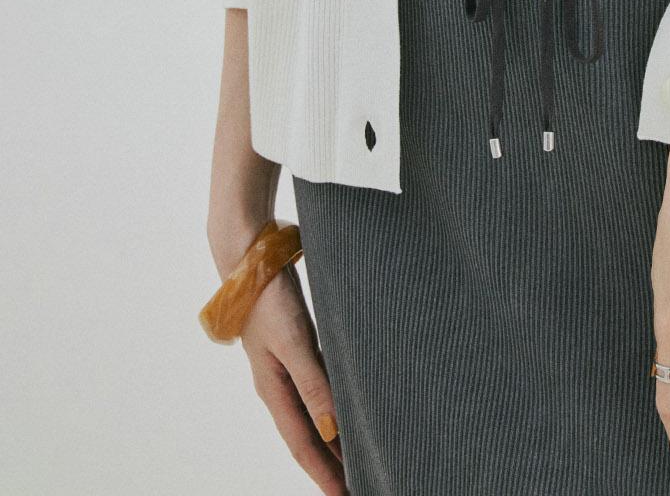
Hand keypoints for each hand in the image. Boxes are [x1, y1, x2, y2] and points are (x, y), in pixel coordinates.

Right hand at [213, 222, 346, 495]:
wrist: (251, 256)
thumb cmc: (270, 298)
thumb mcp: (294, 340)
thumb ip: (313, 382)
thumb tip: (332, 428)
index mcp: (274, 391)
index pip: (303, 445)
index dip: (324, 474)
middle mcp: (277, 386)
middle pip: (307, 437)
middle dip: (330, 465)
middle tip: (358, 485)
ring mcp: (283, 368)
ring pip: (312, 416)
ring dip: (332, 439)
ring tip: (357, 457)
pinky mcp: (293, 349)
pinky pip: (315, 390)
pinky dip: (330, 408)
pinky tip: (346, 408)